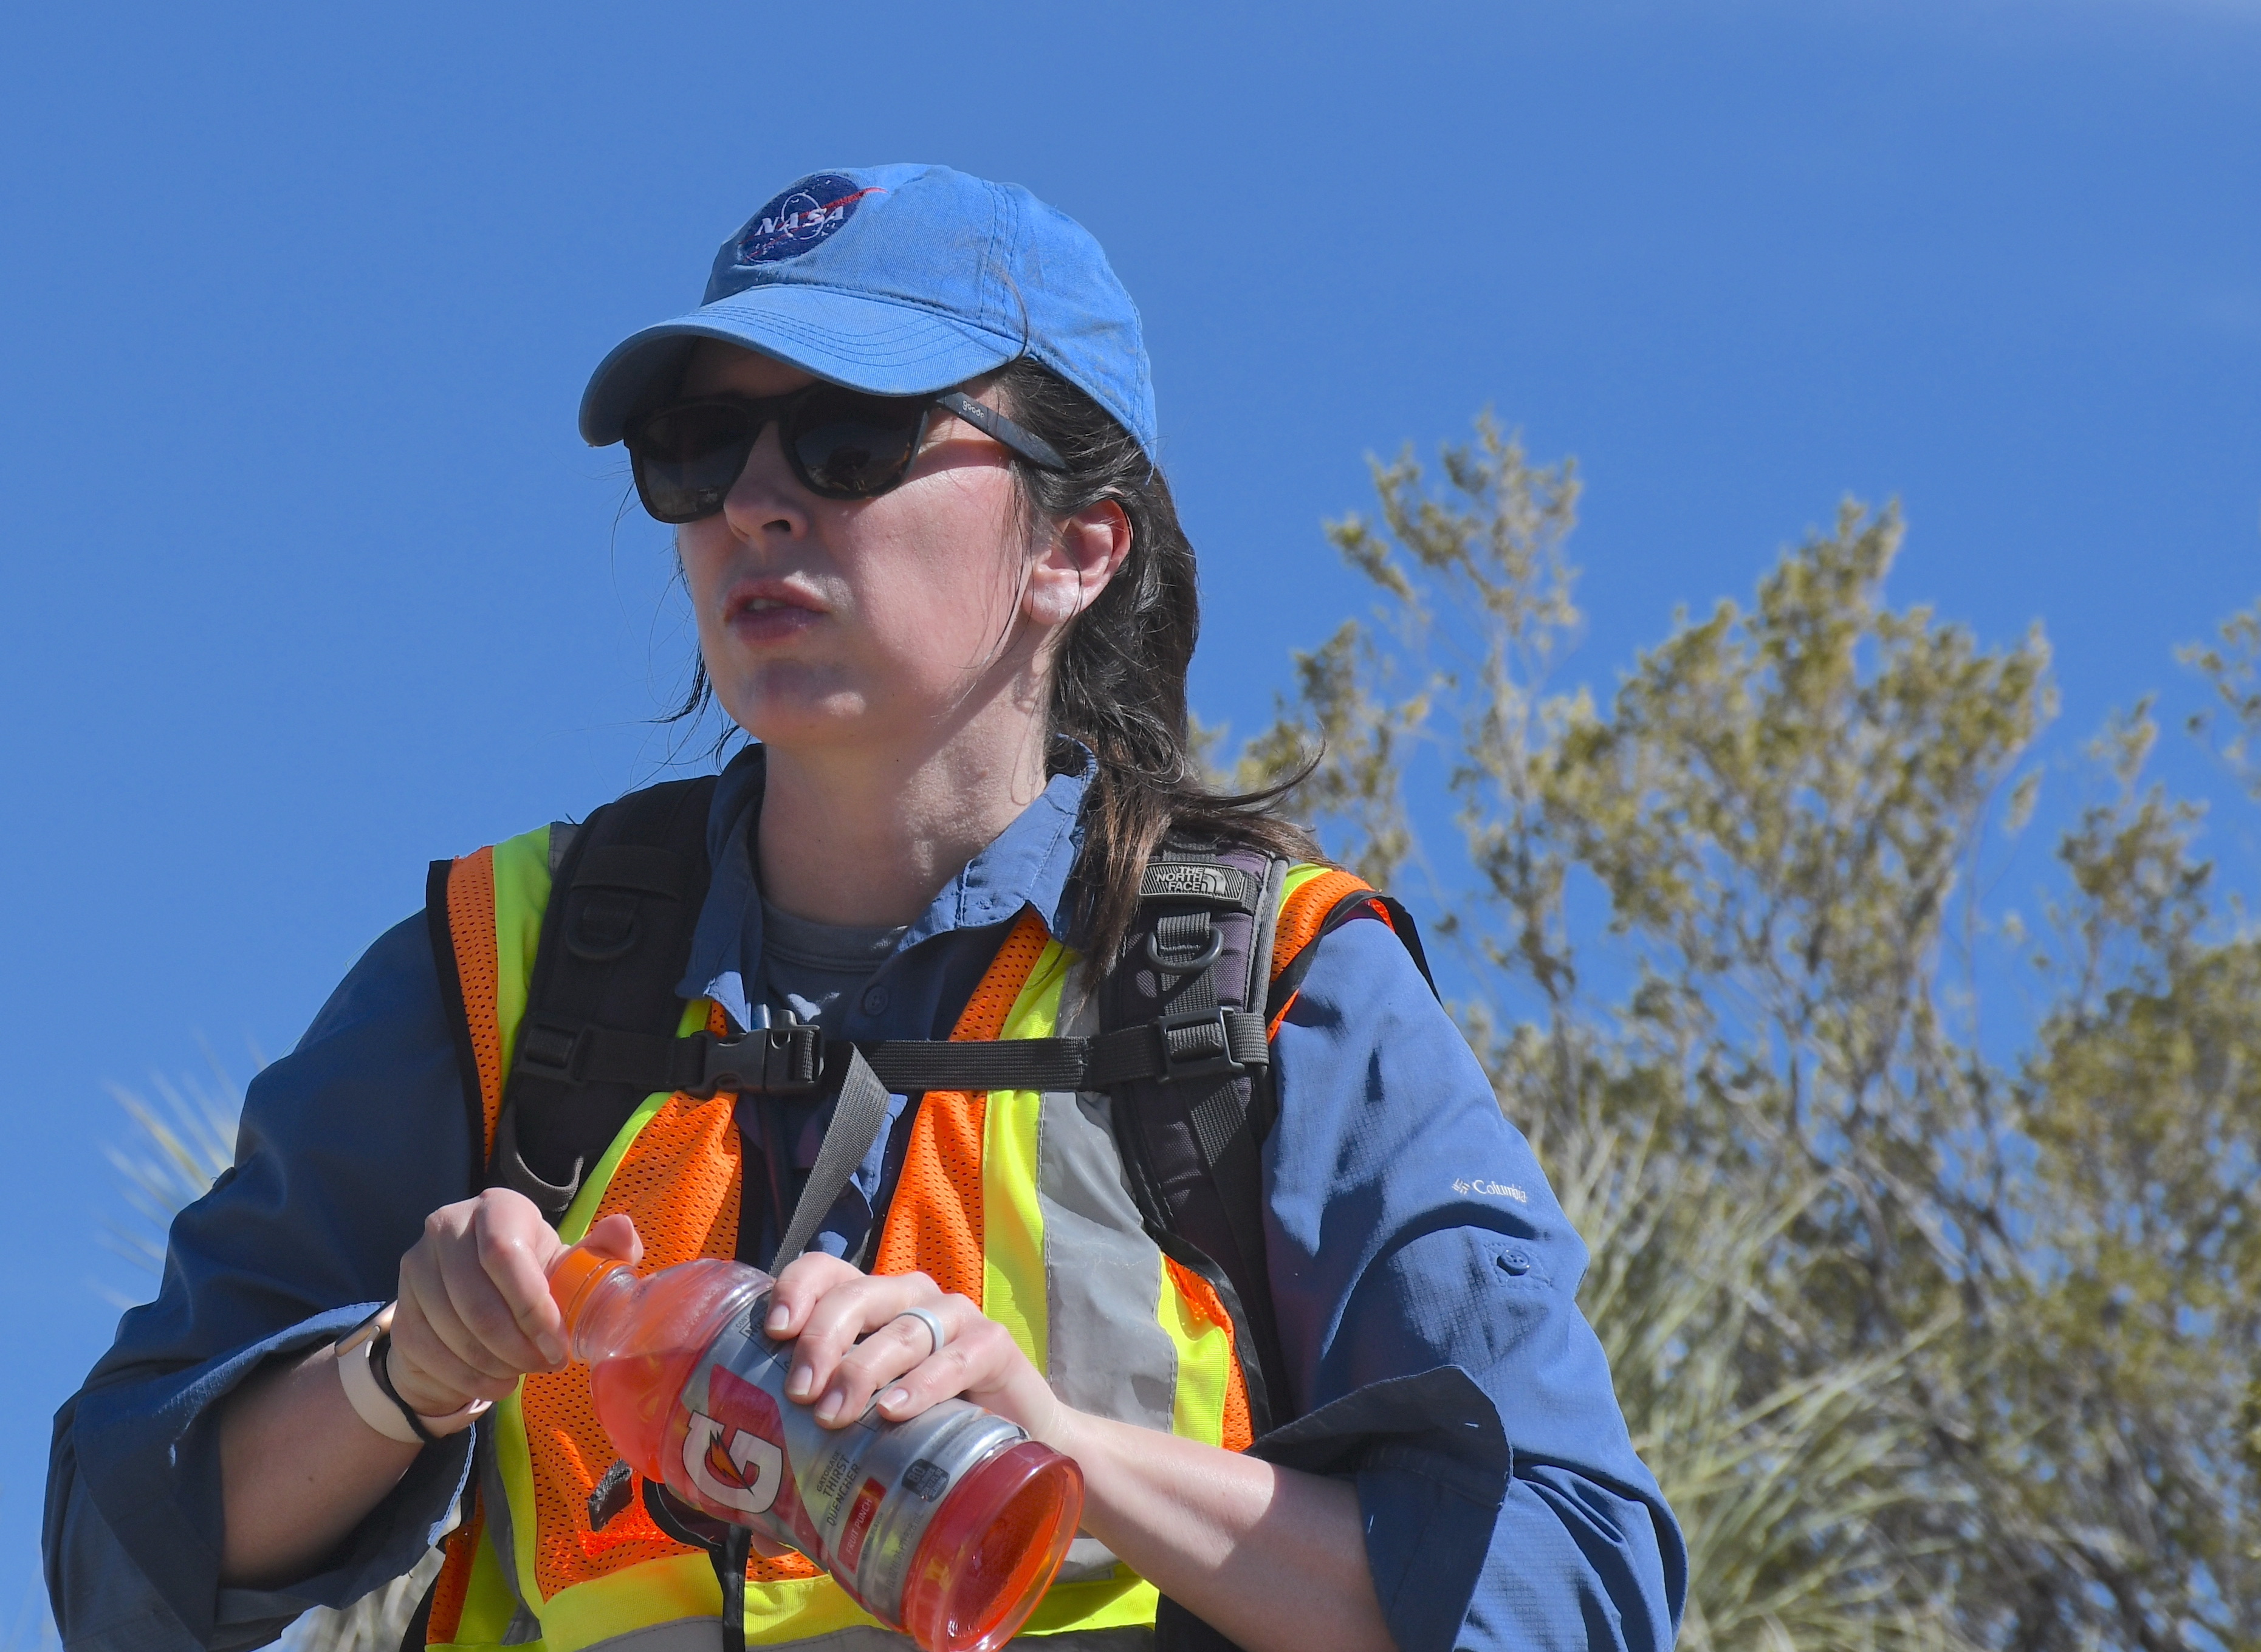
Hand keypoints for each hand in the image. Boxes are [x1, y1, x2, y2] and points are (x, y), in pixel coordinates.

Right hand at [389, 1189, 641, 1415]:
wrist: (479, 1301)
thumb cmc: (536, 1277)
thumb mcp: (572, 1263)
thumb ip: (605, 1250)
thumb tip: (623, 1230)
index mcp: (497, 1207)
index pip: (505, 1255)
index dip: (533, 1308)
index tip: (558, 1346)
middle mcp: (447, 1225)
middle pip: (477, 1302)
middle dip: (517, 1347)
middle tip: (544, 1366)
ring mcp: (416, 1266)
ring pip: (453, 1333)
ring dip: (495, 1365)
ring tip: (524, 1373)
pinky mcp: (401, 1308)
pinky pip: (431, 1354)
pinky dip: (468, 1379)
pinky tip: (496, 1383)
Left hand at [761, 1255, 1065, 1445]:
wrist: (1009, 1449)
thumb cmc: (922, 1434)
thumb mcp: (864, 1433)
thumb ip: (815, 1463)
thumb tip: (758, 1532)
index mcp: (868, 1305)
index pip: (826, 1271)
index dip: (798, 1290)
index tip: (775, 1332)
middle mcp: (908, 1298)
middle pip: (857, 1295)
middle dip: (822, 1341)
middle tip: (801, 1395)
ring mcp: (954, 1316)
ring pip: (901, 1329)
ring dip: (862, 1370)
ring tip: (836, 1416)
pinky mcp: (995, 1344)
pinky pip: (958, 1356)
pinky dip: (924, 1383)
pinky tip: (895, 1412)